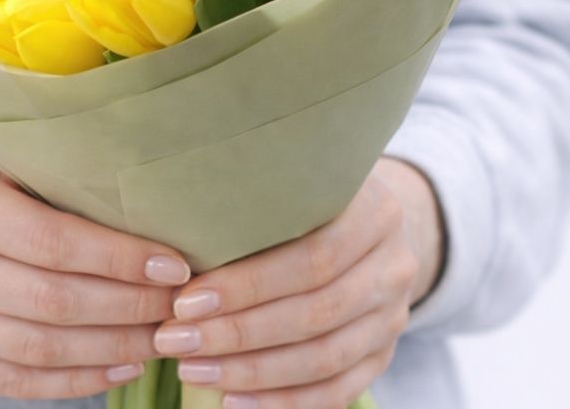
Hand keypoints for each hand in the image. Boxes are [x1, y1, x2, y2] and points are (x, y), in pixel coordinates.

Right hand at [0, 129, 189, 398]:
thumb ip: (37, 165)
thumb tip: (132, 187)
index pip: (55, 243)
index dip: (122, 260)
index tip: (175, 262)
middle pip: (55, 305)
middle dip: (131, 308)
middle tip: (184, 302)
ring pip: (39, 353)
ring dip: (112, 349)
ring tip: (162, 336)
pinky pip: (8, 383)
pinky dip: (69, 383)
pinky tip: (114, 366)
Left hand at [152, 157, 445, 408]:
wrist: (365, 221)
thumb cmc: (305, 197)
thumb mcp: (290, 182)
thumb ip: (254, 202)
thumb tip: (175, 245)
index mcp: (373, 211)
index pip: (309, 259)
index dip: (246, 285)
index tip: (184, 300)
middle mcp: (394, 264)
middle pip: (314, 312)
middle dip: (238, 332)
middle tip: (176, 340)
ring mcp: (393, 314)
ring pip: (323, 357)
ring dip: (252, 372)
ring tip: (193, 370)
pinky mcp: (383, 352)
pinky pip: (337, 390)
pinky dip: (283, 401)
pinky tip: (232, 399)